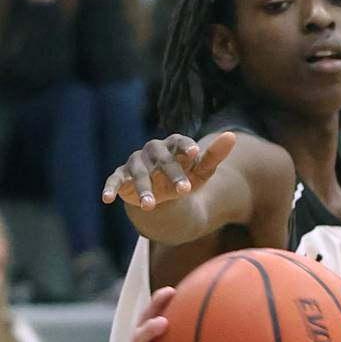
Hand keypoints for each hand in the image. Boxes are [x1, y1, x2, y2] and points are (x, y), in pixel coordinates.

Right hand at [102, 131, 235, 210]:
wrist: (163, 196)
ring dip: (145, 189)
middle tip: (184, 191)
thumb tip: (232, 136)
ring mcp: (136, 163)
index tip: (194, 153)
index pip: (179, 142)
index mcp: (173, 146)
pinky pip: (115, 180)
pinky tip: (107, 199)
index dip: (185, 147)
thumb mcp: (202, 171)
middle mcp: (153, 151)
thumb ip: (214, 155)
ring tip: (152, 205)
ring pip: (139, 173)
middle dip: (172, 174)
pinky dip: (111, 188)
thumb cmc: (185, 178)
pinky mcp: (122, 176)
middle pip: (162, 160)